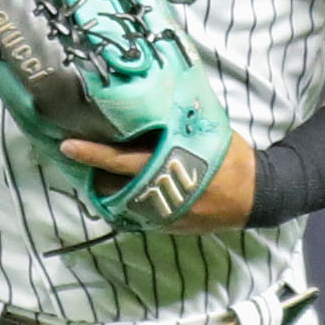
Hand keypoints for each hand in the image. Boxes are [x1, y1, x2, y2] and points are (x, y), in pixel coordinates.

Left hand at [55, 133, 256, 231]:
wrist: (256, 195)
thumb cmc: (231, 157)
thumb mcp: (205, 132)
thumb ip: (177, 122)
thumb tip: (154, 99)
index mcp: (170, 166)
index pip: (121, 161)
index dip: (93, 153)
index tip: (68, 145)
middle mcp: (161, 195)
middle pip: (111, 186)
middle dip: (91, 172)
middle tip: (74, 155)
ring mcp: (162, 215)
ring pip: (120, 203)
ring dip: (105, 188)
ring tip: (92, 171)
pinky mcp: (166, 226)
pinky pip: (135, 214)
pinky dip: (125, 200)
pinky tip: (119, 188)